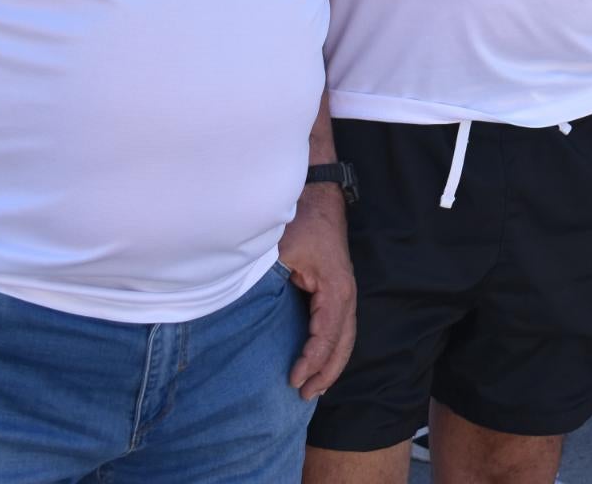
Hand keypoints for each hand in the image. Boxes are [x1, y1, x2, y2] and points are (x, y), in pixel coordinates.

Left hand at [277, 186, 355, 399]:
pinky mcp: (336, 290)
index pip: (328, 335)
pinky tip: (318, 362)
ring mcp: (344, 292)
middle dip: (326, 372)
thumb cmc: (300, 222)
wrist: (317, 197)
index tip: (293, 380)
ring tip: (312, 388)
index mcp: (336, 288)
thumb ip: (269, 280)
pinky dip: (331, 349)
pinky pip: (339, 327)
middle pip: (343, 342)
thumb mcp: (282, 250)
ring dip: (331, 364)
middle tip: (303, 395)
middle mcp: (346, 293)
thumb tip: (246, 310)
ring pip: (345, 337)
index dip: (312, 360)